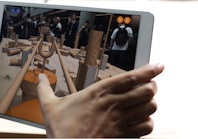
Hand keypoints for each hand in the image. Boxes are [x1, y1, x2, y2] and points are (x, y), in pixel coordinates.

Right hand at [37, 63, 163, 137]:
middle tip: (150, 85)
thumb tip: (39, 78)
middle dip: (152, 86)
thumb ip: (45, 89)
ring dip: (150, 104)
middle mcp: (113, 105)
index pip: (130, 77)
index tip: (158, 66)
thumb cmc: (61, 130)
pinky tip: (142, 121)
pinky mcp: (122, 136)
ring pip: (149, 108)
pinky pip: (146, 128)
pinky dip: (147, 123)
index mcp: (98, 92)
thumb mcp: (49, 106)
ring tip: (147, 100)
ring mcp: (120, 122)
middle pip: (146, 91)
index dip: (148, 70)